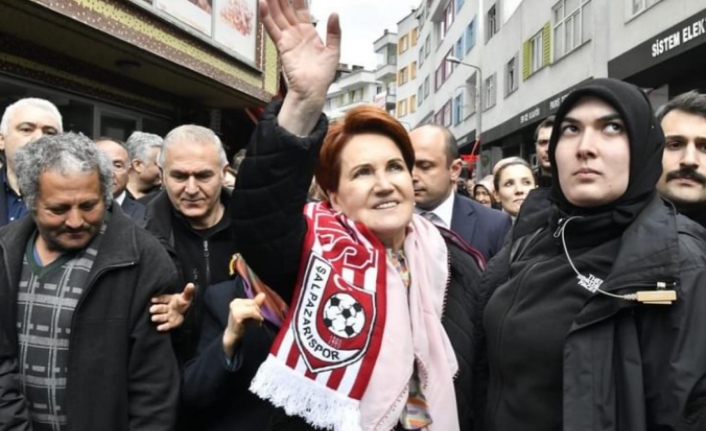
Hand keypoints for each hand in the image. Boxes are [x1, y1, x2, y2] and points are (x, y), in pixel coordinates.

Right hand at [150, 283, 195, 331]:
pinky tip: (159, 328)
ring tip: (153, 318)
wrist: (187, 313)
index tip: (153, 299)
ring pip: (162, 317)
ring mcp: (168, 316)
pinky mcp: (171, 323)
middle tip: (152, 309)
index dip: (159, 299)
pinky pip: (167, 325)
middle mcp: (167, 308)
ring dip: (158, 318)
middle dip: (156, 309)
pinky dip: (163, 327)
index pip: (164, 298)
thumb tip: (191, 284)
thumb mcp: (186, 297)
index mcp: (170, 299)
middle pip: (161, 308)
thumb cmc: (183, 303)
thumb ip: (188, 291)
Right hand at [222, 293, 266, 356]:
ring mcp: (235, 309)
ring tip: (257, 322)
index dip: (257, 308)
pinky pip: (252, 312)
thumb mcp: (248, 312)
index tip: (258, 317)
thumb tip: (263, 294)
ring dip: (258, 316)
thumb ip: (255, 303)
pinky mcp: (237, 315)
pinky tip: (257, 324)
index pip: (252, 301)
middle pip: (253, 303)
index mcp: (236, 301)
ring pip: (253, 308)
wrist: (231, 335)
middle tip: (258, 321)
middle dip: (258, 312)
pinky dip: (257, 318)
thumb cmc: (241, 324)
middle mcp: (234, 303)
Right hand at [259, 0, 340, 133]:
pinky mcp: (282, 46)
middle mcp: (297, 33)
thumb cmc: (323, 76)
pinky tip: (263, 4)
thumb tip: (334, 14)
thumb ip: (334, 32)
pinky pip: (273, 29)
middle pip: (287, 9)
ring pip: (278, 15)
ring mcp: (288, 39)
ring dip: (273, 3)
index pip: (301, 9)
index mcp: (310, 32)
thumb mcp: (334, 51)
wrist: (313, 90)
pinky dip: (267, 16)